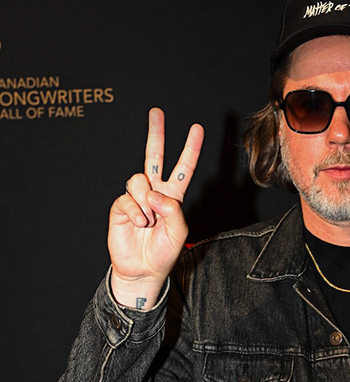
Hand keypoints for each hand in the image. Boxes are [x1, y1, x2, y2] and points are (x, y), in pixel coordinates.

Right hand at [109, 107, 203, 307]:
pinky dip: (137, 212)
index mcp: (173, 196)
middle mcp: (154, 192)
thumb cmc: (164, 252)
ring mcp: (137, 198)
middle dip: (156, 134)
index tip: (197, 129)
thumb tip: (153, 193)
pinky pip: (128, 198)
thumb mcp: (179, 231)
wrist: (143, 270)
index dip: (190, 149)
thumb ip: (172, 209)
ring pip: (139, 180)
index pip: (183, 168)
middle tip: (156, 112)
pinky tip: (141, 225)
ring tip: (149, 222)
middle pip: (154, 157)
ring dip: (147, 202)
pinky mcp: (121, 206)